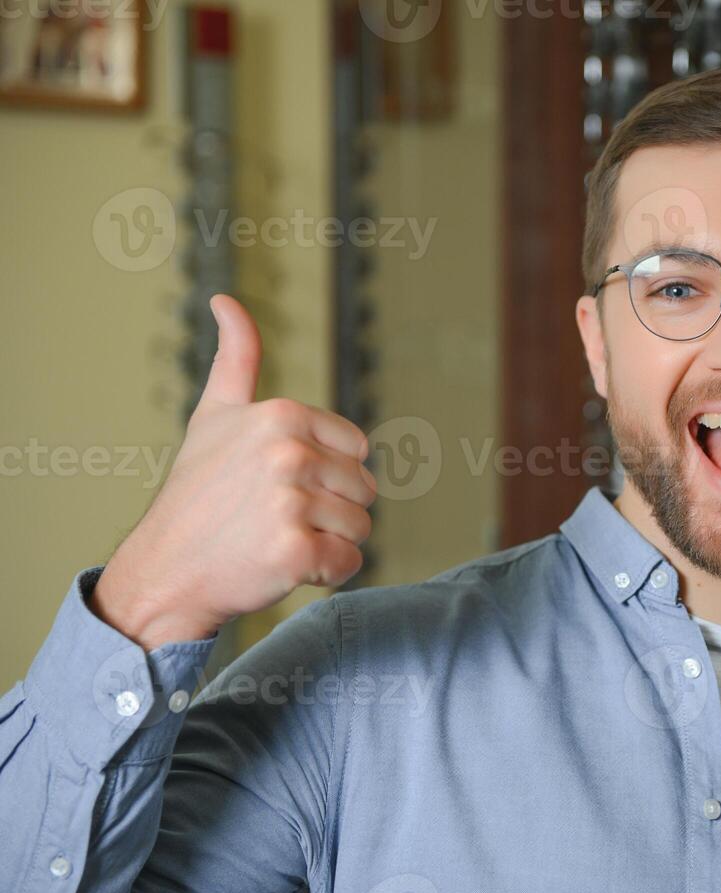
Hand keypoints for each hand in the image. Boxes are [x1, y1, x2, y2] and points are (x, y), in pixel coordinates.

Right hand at [91, 295, 376, 650]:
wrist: (165, 570)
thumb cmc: (196, 494)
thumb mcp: (215, 414)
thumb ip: (236, 358)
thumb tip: (225, 300)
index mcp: (281, 416)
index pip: (357, 451)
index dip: (328, 474)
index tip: (280, 484)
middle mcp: (288, 453)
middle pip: (364, 489)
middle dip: (331, 510)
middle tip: (276, 519)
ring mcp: (291, 503)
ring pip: (361, 527)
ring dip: (330, 543)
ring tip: (278, 540)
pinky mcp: (295, 551)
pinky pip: (350, 562)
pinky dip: (328, 573)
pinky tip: (285, 567)